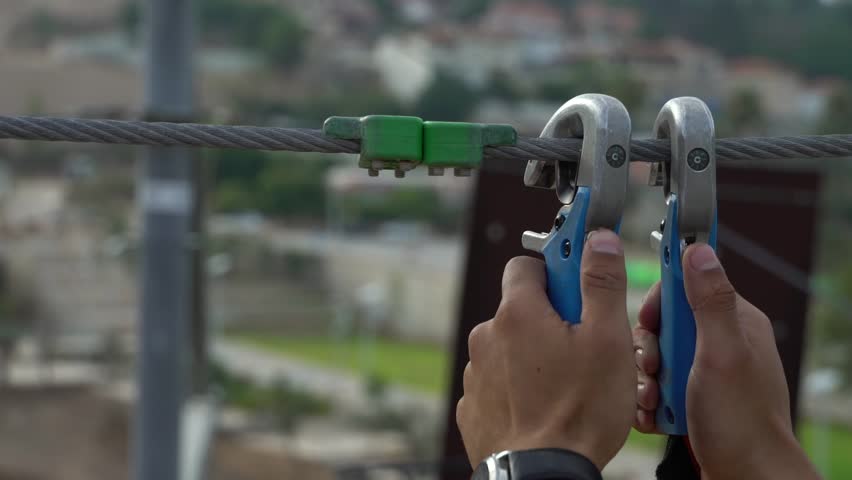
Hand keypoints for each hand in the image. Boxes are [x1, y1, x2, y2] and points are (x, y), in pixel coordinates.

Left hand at [456, 229, 634, 470]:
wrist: (542, 475)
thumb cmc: (577, 413)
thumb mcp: (607, 340)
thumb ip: (601, 283)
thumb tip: (599, 242)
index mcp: (518, 313)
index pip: (527, 265)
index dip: (556, 270)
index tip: (578, 281)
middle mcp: (488, 336)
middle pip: (521, 309)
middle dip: (551, 318)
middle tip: (584, 345)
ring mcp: (478, 372)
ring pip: (510, 347)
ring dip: (534, 354)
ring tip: (567, 383)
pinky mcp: (475, 405)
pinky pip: (499, 381)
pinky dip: (518, 386)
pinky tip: (544, 406)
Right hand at [633, 243, 819, 479]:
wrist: (745, 477)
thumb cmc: (741, 421)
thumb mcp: (722, 353)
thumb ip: (709, 301)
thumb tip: (698, 249)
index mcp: (733, 322)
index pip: (683, 287)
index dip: (658, 304)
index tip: (649, 323)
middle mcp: (718, 342)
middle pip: (661, 325)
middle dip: (648, 352)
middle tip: (653, 372)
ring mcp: (703, 371)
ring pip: (653, 358)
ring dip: (645, 381)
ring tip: (654, 400)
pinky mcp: (691, 397)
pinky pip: (655, 386)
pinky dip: (649, 400)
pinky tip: (654, 414)